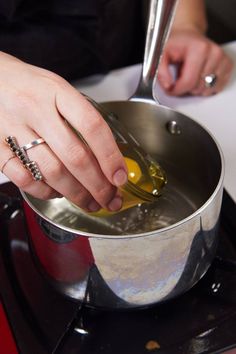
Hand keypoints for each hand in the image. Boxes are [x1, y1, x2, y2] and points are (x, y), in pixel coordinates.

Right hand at [0, 52, 127, 211]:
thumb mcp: (60, 90)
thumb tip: (108, 160)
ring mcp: (14, 129)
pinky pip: (25, 178)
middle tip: (109, 199)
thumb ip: (81, 119)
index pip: (92, 126)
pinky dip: (45, 192)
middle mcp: (35, 109)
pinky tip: (58, 193)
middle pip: (74, 156)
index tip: (120, 177)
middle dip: (97, 185)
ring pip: (51, 172)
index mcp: (57, 92)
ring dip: (76, 194)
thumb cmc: (31, 87)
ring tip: (90, 203)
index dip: (110, 156)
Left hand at [158, 28, 233, 95]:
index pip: (189, 82)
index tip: (170, 88)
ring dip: (195, 88)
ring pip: (207, 90)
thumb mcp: (162, 53)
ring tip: (190, 74)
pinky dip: (206, 87)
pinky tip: (199, 77)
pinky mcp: (227, 66)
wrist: (187, 36)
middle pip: (197, 88)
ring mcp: (223, 60)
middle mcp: (215, 53)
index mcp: (200, 48)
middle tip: (180, 76)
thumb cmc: (176, 44)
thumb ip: (160, 70)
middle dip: (185, 87)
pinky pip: (216, 88)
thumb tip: (168, 85)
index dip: (176, 90)